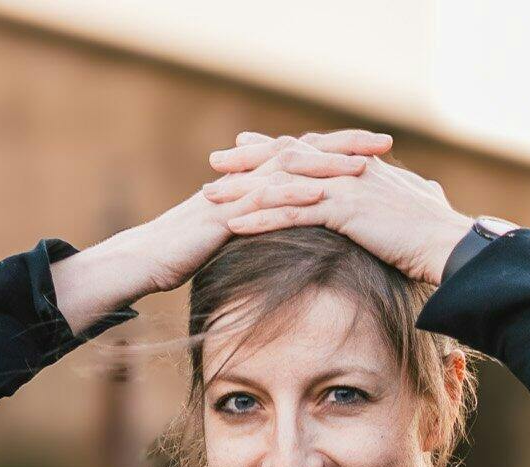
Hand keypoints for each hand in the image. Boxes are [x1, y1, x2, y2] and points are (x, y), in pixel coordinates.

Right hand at [136, 128, 399, 292]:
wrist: (143, 261)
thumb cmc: (183, 256)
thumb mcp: (230, 241)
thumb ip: (259, 231)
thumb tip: (288, 239)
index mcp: (252, 182)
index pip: (302, 157)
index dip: (340, 151)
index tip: (378, 153)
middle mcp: (247, 178)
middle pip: (303, 151)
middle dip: (346, 146)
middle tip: (385, 142)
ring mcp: (235, 192)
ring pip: (288, 168)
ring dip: (328, 164)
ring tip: (364, 165)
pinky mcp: (222, 212)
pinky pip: (263, 198)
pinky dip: (293, 193)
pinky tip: (321, 192)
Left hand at [201, 132, 473, 281]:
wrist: (450, 245)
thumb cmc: (436, 235)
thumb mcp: (416, 207)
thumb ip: (400, 198)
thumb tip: (405, 200)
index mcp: (360, 167)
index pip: (311, 152)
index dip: (278, 148)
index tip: (249, 147)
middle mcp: (348, 169)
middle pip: (288, 159)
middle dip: (249, 160)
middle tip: (216, 162)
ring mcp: (345, 187)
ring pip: (283, 183)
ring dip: (243, 189)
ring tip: (210, 195)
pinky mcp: (344, 211)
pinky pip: (292, 213)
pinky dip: (261, 218)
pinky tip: (234, 224)